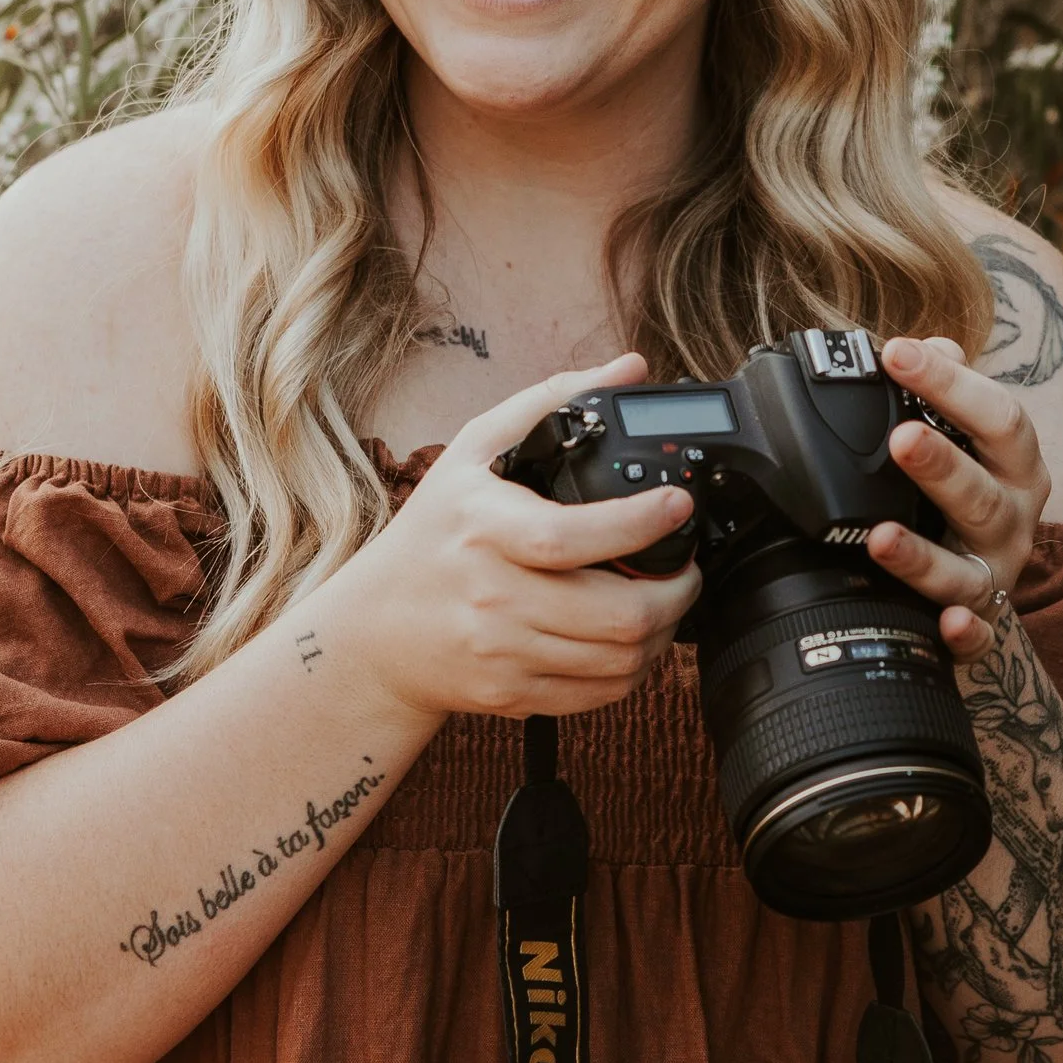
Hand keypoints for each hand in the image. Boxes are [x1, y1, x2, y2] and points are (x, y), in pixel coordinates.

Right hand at [333, 355, 700, 724]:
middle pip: (617, 616)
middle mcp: (493, 597)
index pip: (570, 536)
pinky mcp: (514, 695)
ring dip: (664, 632)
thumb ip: (552, 402)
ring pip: (620, 660)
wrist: (376, 631)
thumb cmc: (432, 533)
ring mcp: (503, 653)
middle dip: (677, 591)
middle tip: (687, 568)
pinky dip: (634, 669)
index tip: (678, 504)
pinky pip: (600, 694)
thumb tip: (629, 367)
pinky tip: (632, 639)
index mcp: (484, 529)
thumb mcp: (473, 451)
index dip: (638, 524)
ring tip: (665, 602)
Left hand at [868, 334, 1050, 666]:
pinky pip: (976, 636)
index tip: (896, 353)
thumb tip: (922, 344)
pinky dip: (963, 632)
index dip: (950, 382)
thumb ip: (944, 389)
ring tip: (880, 537)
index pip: (996, 415)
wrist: (984, 577)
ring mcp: (997, 574)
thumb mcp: (967, 436)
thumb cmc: (967, 491)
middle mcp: (1013, 518)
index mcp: (1014, 463)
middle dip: (941, 465)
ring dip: (922, 555)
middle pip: (982, 492)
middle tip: (899, 438)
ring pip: (964, 568)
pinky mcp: (980, 625)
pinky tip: (945, 623)